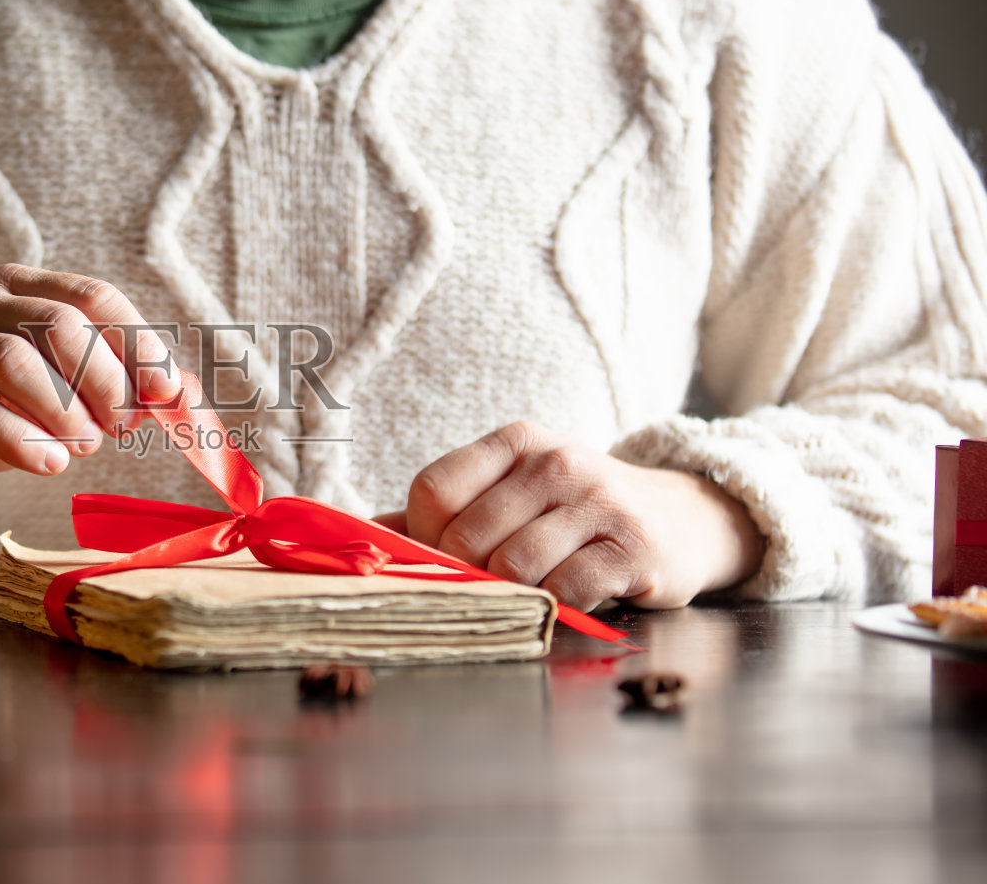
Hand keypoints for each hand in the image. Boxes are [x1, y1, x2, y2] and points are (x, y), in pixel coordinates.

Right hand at [0, 265, 178, 527]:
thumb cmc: (5, 412)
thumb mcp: (67, 392)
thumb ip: (122, 385)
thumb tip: (184, 394)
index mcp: (21, 286)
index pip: (92, 297)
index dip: (137, 343)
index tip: (166, 391)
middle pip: (57, 325)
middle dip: (103, 381)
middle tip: (119, 428)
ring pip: (13, 360)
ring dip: (64, 411)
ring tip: (83, 446)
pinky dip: (23, 441)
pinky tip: (51, 464)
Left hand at [384, 421, 763, 610]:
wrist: (685, 519)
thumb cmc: (577, 513)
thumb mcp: (514, 492)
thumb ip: (442, 514)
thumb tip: (362, 535)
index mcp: (515, 442)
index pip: (432, 491)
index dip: (425, 536)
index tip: (449, 553)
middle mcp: (555, 463)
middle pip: (466, 538)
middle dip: (469, 575)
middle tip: (496, 582)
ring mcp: (598, 502)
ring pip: (512, 568)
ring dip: (514, 594)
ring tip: (537, 586)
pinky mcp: (633, 548)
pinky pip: (565, 590)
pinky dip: (556, 606)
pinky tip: (571, 596)